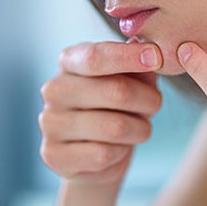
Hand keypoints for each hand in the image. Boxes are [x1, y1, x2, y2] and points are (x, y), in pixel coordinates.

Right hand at [38, 41, 162, 185]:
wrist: (98, 156)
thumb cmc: (118, 109)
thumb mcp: (133, 82)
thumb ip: (141, 67)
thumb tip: (149, 49)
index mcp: (70, 61)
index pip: (96, 56)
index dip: (128, 57)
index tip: (156, 57)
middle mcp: (54, 89)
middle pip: (115, 91)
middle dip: (148, 99)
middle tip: (156, 104)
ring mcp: (49, 122)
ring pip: (115, 127)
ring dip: (140, 129)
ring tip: (140, 129)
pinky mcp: (53, 155)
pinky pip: (104, 155)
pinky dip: (122, 152)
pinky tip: (118, 148)